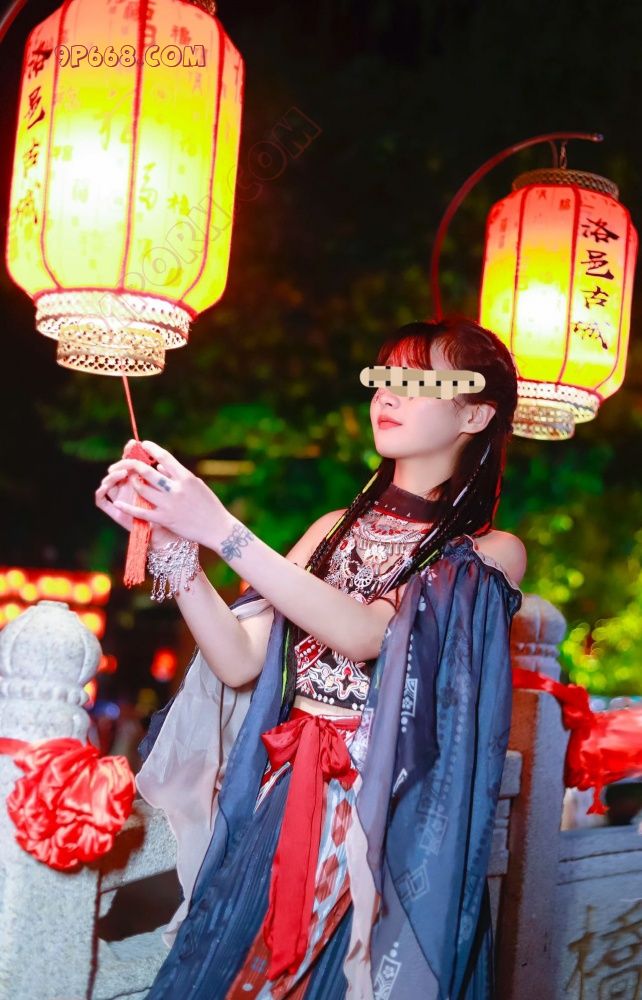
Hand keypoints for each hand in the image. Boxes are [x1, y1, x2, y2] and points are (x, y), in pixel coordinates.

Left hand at [102, 439, 228, 547]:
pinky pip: (141, 512)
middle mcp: (176, 489)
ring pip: (142, 490)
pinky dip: (128, 508)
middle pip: (148, 472)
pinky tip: (119, 503)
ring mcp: (169, 505)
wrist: (217, 528)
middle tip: (128, 462)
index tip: (143, 444)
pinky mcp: (165, 519)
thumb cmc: (209, 504)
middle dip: (134, 465)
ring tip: (130, 479)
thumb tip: (160, 466)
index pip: (165, 457)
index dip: (151, 449)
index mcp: (186, 477)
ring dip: (133, 483)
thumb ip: (177, 475)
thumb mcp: (196, 485)